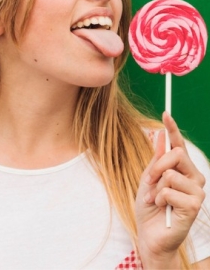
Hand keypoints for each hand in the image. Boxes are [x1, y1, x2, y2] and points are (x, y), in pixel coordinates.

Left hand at [135, 112, 205, 268]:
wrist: (149, 233)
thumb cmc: (150, 207)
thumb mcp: (149, 178)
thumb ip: (156, 159)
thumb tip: (159, 134)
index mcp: (182, 169)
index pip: (179, 145)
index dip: (173, 128)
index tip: (165, 113)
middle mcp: (194, 177)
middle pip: (175, 154)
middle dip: (156, 166)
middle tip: (148, 182)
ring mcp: (197, 191)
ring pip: (170, 173)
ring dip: (155, 187)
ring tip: (155, 200)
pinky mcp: (194, 205)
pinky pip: (169, 190)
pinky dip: (159, 199)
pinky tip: (162, 208)